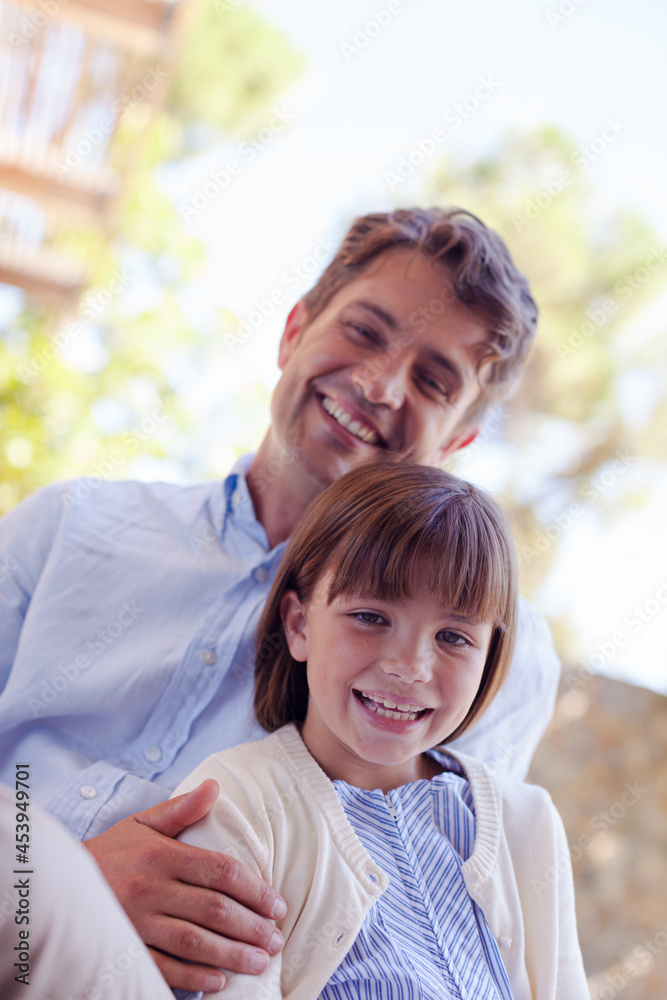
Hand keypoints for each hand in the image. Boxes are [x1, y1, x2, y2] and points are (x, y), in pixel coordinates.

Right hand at [84, 780, 285, 992]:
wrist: (57, 882)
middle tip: (277, 939)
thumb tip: (215, 787)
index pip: (221, 871)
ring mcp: (136, 921)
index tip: (277, 905)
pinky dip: (193, 976)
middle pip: (213, 909)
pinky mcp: (123, 948)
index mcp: (162, 855)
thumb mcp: (144, 823)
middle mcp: (151, 887)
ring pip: (194, 941)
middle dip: (251, 926)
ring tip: (261, 961)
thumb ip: (182, 808)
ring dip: (232, 954)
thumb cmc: (111, 852)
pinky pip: (162, 967)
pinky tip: (219, 981)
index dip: (255, 890)